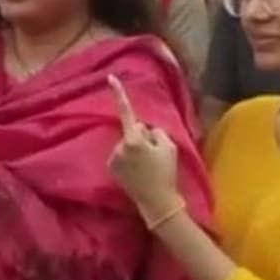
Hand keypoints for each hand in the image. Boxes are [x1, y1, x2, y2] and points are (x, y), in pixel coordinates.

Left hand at [107, 74, 180, 218]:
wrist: (157, 201)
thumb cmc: (166, 172)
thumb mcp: (169, 147)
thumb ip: (155, 131)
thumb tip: (144, 129)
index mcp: (134, 139)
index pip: (127, 111)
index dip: (119, 94)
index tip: (110, 78)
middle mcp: (119, 146)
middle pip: (133, 131)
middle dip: (142, 137)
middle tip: (155, 156)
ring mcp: (113, 158)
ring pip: (127, 143)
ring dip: (136, 149)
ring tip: (148, 166)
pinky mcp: (111, 167)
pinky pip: (122, 155)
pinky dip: (129, 159)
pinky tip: (139, 171)